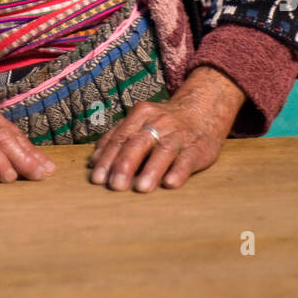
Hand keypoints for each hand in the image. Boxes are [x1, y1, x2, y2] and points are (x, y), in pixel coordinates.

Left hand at [87, 66, 245, 191]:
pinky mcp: (199, 147)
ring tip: (141, 188)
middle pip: (138, 142)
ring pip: (163, 150)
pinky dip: (179, 171)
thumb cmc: (164, 124)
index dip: (107, 158)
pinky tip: (170, 183)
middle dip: (125, 164)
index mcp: (141, 115)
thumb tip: (93, 161)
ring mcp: (180, 134)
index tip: (97, 178)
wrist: (204, 110)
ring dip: (151, 169)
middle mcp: (159, 122)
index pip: (120, 138)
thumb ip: (118, 137)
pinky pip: (188, 159)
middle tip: (114, 186)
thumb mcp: (140, 122)